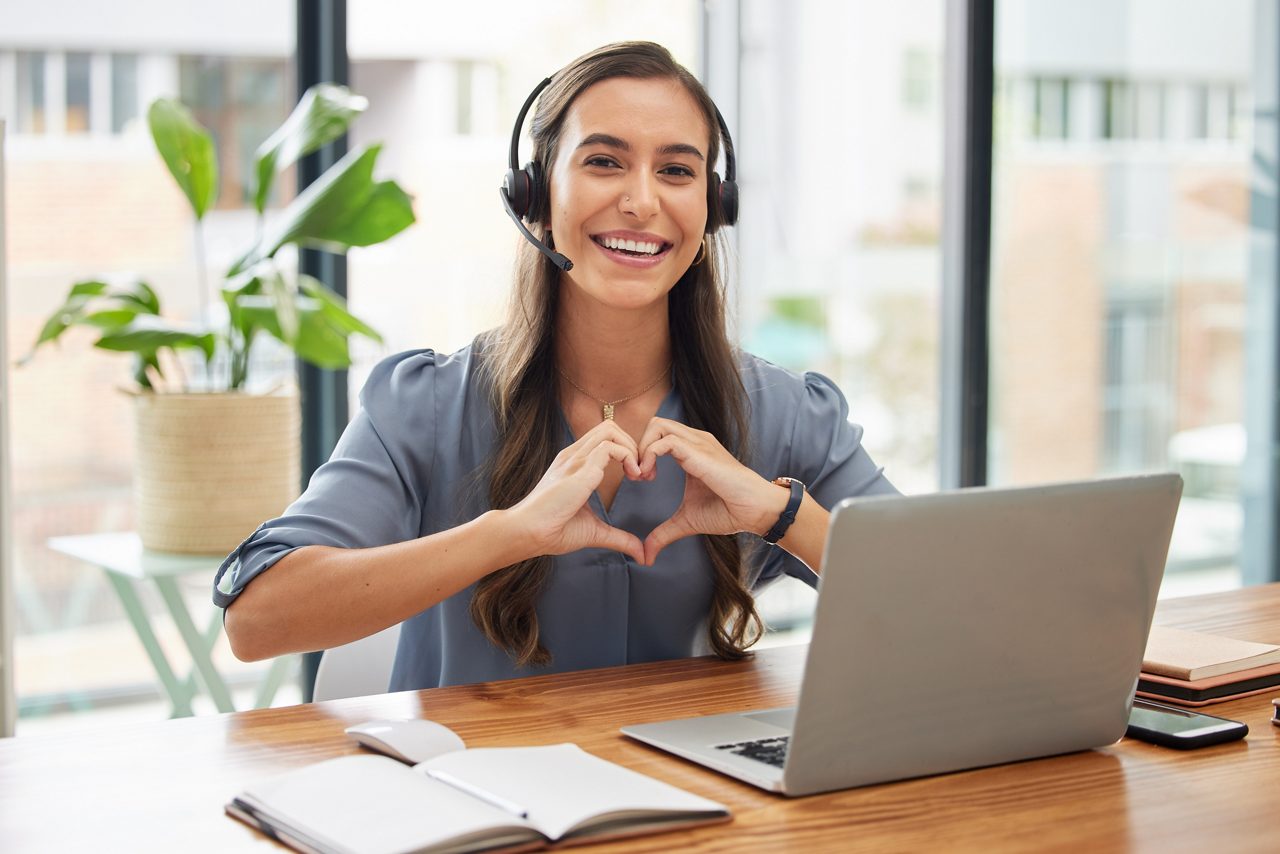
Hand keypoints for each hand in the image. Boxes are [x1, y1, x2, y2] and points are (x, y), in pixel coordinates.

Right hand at [506, 420, 645, 563]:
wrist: (528, 533)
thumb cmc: (554, 531)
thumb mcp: (594, 531)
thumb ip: (618, 538)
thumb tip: (641, 554)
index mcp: (574, 464)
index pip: (604, 438)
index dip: (626, 451)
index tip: (637, 477)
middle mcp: (574, 456)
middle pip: (610, 427)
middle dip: (633, 444)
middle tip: (641, 473)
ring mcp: (575, 459)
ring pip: (611, 430)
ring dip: (632, 448)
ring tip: (638, 474)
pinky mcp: (580, 469)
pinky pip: (610, 446)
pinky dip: (628, 457)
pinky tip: (632, 477)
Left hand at [636, 418, 787, 564]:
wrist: (755, 511)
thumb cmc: (728, 511)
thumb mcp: (686, 521)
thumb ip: (663, 533)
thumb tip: (646, 555)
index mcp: (690, 450)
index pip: (657, 434)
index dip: (642, 453)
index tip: (640, 479)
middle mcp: (694, 441)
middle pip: (654, 424)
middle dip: (637, 446)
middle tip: (637, 475)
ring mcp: (697, 443)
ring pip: (656, 426)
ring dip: (641, 449)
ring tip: (643, 476)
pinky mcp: (699, 452)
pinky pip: (665, 441)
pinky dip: (649, 455)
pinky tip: (650, 477)